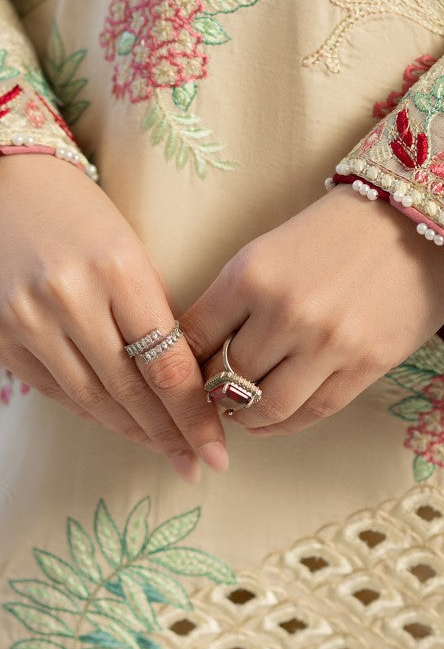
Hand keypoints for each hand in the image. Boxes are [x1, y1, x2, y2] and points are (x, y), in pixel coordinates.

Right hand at [0, 155, 228, 480]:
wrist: (6, 187)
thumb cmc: (83, 217)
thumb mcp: (132, 252)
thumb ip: (155, 312)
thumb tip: (186, 383)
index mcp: (118, 270)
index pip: (165, 363)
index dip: (194, 414)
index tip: (217, 447)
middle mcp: (69, 297)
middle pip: (129, 390)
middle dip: (170, 433)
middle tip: (199, 461)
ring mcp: (27, 319)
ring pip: (91, 399)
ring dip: (133, 432)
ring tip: (167, 451)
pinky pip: (54, 391)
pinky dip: (91, 412)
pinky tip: (121, 425)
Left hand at [181, 185, 443, 435]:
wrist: (418, 219)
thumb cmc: (340, 230)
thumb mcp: (273, 250)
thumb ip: (237, 299)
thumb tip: (201, 352)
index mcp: (251, 275)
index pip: (192, 339)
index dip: (181, 364)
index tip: (182, 373)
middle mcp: (286, 312)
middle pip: (225, 378)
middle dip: (213, 392)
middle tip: (214, 395)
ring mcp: (328, 343)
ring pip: (265, 406)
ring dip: (247, 415)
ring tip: (244, 410)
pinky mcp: (365, 365)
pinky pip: (313, 411)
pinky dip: (286, 423)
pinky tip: (275, 419)